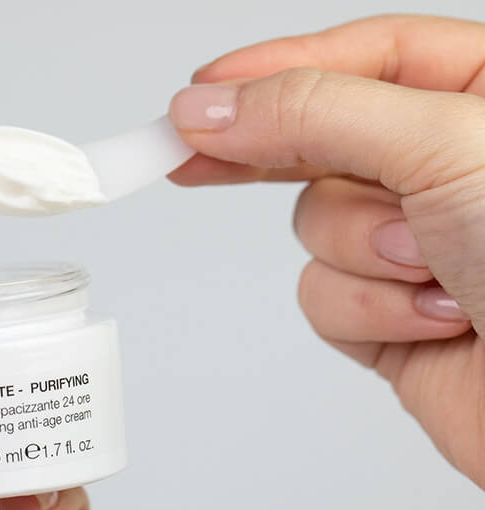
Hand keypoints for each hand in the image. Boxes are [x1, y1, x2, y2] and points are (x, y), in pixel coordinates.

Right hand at [168, 15, 484, 488]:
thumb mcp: (445, 148)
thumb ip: (318, 114)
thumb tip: (218, 110)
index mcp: (483, 97)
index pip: (361, 57)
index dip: (274, 69)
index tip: (200, 95)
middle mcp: (446, 168)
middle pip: (319, 137)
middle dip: (267, 152)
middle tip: (188, 151)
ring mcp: (414, 244)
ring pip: (312, 224)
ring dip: (358, 250)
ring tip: (427, 267)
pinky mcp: (391, 316)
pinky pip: (321, 295)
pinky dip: (365, 311)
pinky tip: (432, 319)